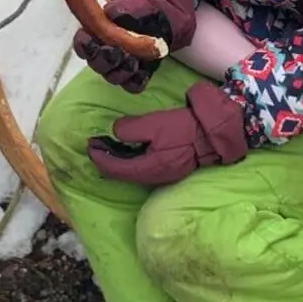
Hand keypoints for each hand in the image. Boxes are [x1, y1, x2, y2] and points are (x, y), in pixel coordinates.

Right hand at [71, 0, 196, 93]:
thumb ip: (119, 9)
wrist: (158, 19)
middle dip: (107, 59)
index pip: (82, 43)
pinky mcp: (133, 77)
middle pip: (96, 63)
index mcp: (94, 34)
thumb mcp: (130, 6)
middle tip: (118, 51)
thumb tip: (111, 13)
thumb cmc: (138, 11)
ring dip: (123, 70)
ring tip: (134, 61)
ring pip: (113, 77)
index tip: (92, 40)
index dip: (84, 44)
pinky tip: (144, 72)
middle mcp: (101, 54)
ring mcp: (116, 68)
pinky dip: (137, 80)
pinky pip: (132, 86)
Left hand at [87, 80, 248, 185]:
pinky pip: (142, 168)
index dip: (98, 157)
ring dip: (118, 160)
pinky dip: (131, 159)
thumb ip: (130, 129)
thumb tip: (116, 132)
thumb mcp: (153, 124)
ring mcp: (161, 175)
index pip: (113, 169)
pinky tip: (130, 149)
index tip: (90, 144)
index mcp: (145, 168)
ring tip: (110, 145)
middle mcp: (151, 177)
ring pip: (132, 172)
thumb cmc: (182, 129)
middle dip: (106, 159)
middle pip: (121, 173)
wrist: (211, 135)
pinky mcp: (168, 169)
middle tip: (97, 144)